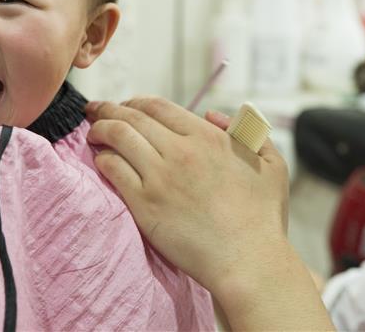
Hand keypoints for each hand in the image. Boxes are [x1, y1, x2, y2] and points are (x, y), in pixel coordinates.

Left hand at [85, 96, 290, 294]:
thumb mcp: (271, 164)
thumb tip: (213, 115)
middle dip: (109, 109)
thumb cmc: (263, 218)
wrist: (248, 261)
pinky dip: (103, 159)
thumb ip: (249, 131)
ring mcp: (160, 176)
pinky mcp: (145, 204)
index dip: (136, 102)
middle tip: (96, 110)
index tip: (125, 106)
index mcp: (208, 137)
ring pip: (118, 137)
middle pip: (132, 117)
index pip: (158, 106)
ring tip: (92, 133)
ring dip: (100, 129)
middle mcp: (181, 150)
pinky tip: (101, 161)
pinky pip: (113, 170)